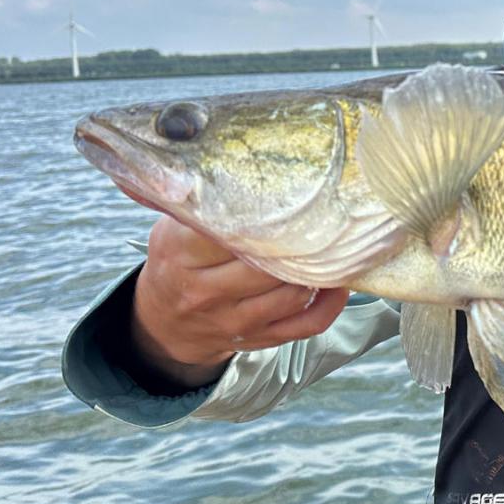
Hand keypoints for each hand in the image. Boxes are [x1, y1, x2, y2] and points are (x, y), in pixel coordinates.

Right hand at [130, 215, 348, 385]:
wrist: (165, 324)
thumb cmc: (177, 263)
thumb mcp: (172, 230)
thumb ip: (199, 206)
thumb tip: (228, 164)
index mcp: (181, 255)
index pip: (227, 232)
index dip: (261, 215)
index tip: (286, 196)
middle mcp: (205, 291)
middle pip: (265, 265)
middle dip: (296, 242)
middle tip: (321, 218)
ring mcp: (234, 320)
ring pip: (290, 294)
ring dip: (316, 271)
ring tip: (333, 247)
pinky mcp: (258, 338)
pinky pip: (305, 325)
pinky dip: (329, 305)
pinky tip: (338, 284)